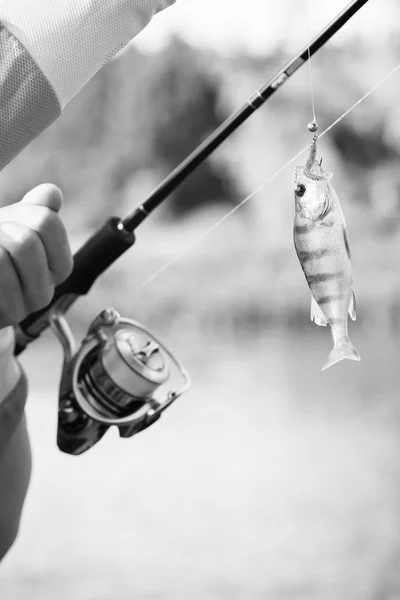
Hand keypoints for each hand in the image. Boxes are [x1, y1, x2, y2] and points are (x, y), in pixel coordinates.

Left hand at [0, 183, 72, 328]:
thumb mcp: (16, 226)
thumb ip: (37, 209)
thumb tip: (51, 194)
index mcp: (59, 267)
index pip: (48, 223)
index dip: (21, 215)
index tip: (11, 226)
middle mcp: (45, 291)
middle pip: (26, 241)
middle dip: (2, 231)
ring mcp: (20, 308)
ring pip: (3, 257)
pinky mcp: (1, 315)